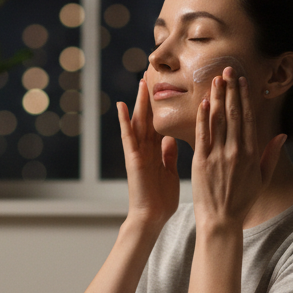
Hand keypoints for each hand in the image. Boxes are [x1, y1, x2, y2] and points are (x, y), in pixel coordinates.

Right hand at [117, 78, 179, 227]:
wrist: (151, 217)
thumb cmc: (161, 200)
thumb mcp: (170, 172)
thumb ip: (169, 154)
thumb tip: (170, 139)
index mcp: (157, 152)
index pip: (160, 124)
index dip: (163, 107)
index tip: (167, 89)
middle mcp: (146, 149)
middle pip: (148, 118)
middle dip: (150, 98)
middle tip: (151, 76)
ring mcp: (138, 153)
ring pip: (139, 122)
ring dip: (139, 102)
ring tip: (140, 82)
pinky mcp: (133, 159)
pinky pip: (128, 137)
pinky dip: (124, 122)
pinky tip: (122, 106)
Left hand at [191, 67, 286, 229]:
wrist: (221, 221)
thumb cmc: (241, 202)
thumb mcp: (261, 179)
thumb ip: (270, 156)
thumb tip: (281, 136)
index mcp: (251, 154)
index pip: (248, 119)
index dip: (245, 98)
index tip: (242, 81)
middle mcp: (235, 151)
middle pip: (234, 114)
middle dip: (231, 90)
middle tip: (228, 70)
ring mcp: (218, 156)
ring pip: (218, 120)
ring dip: (218, 97)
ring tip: (216, 79)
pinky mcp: (201, 162)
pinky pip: (202, 134)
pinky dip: (203, 117)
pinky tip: (204, 102)